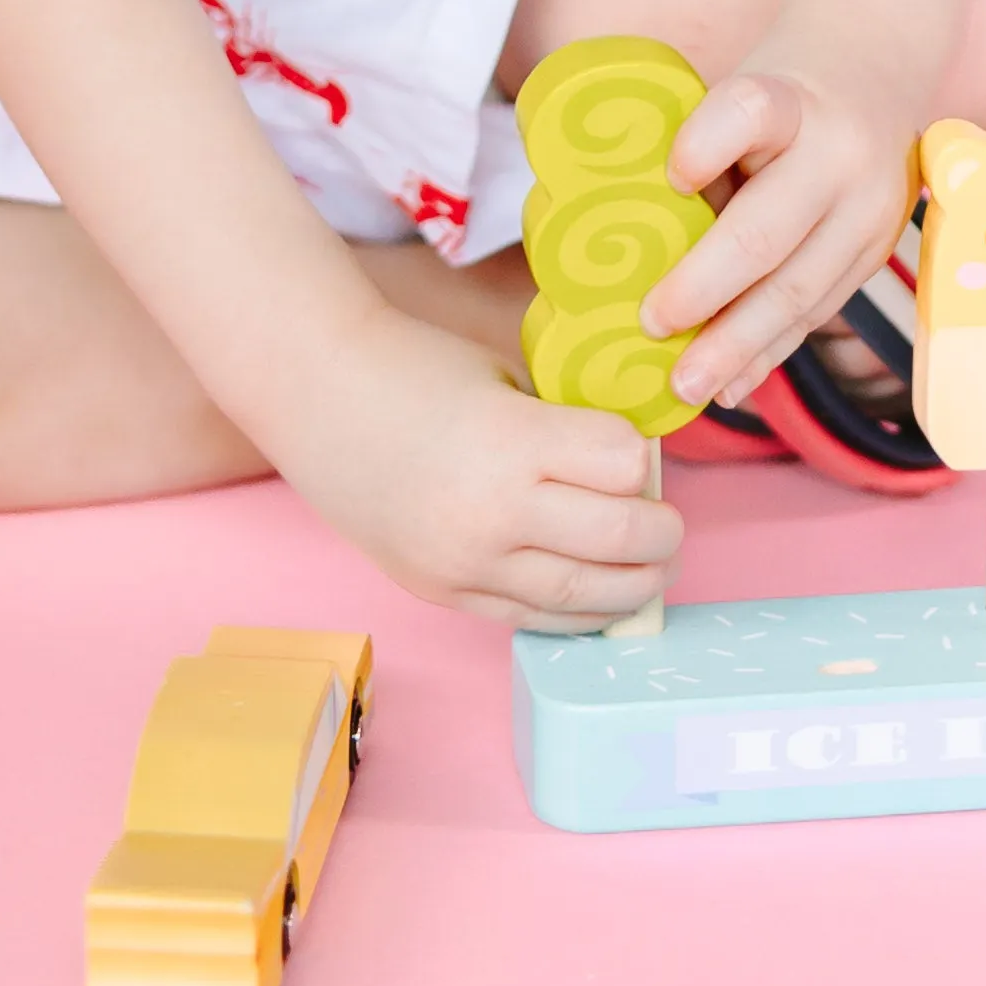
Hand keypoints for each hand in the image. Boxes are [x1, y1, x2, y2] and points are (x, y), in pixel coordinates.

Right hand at [270, 306, 677, 628]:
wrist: (314, 392)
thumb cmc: (411, 366)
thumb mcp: (503, 379)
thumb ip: (559, 427)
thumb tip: (625, 471)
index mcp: (513, 440)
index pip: (623, 464)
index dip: (641, 457)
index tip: (641, 455)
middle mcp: (492, 511)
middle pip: (618, 536)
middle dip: (660, 535)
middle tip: (671, 527)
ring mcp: (464, 561)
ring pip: (580, 594)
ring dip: (631, 588)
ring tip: (652, 575)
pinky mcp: (441, 589)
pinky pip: (526, 618)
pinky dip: (573, 615)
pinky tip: (598, 602)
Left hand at [647, 51, 917, 411]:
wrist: (877, 74)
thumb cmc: (780, 92)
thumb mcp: (741, 89)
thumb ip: (704, 154)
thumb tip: (628, 242)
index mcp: (791, 97)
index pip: (748, 112)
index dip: (703, 145)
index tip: (669, 178)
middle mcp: (840, 155)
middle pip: (766, 232)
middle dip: (702, 290)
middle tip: (649, 326)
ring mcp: (870, 212)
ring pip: (797, 291)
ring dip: (734, 346)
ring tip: (685, 385)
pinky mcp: (876, 255)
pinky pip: (815, 313)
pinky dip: (767, 354)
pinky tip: (729, 385)